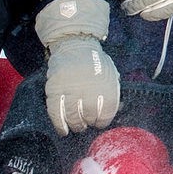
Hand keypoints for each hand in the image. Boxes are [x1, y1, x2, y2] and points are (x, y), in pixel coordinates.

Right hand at [35, 0, 120, 135]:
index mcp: (106, 84)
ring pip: (73, 117)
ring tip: (77, 126)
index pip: (107, 112)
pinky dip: (60, 124)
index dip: (103, 121)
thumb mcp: (110, 72)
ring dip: (76, 125)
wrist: (75, 43)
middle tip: (86, 123)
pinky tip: (63, 130)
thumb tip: (117, 110)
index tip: (99, 123)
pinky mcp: (55, 89)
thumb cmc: (95, 62)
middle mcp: (89, 87)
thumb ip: (113, 90)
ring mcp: (70, 88)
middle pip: (90, 116)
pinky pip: (56, 113)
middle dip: (88, 123)